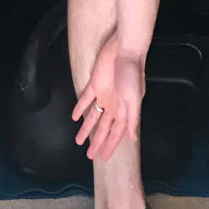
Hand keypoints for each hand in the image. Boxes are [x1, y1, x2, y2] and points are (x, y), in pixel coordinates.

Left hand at [72, 33, 145, 161]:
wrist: (124, 50)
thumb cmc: (132, 75)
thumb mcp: (134, 99)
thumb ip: (132, 119)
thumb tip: (133, 138)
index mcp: (124, 111)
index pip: (115, 133)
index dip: (110, 145)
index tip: (104, 158)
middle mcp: (113, 105)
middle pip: (103, 128)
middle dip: (97, 142)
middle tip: (89, 156)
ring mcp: (103, 95)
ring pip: (93, 116)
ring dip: (86, 128)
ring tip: (78, 141)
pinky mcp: (95, 83)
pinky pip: (85, 99)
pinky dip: (80, 108)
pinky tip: (74, 117)